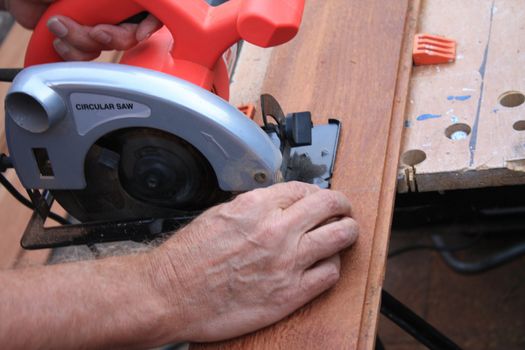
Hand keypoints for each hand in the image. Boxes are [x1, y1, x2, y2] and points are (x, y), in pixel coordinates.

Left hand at [4, 0, 161, 60]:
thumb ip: (112, 2)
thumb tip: (139, 6)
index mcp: (118, 0)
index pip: (150, 13)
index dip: (151, 25)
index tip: (142, 33)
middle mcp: (111, 12)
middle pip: (130, 36)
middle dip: (109, 38)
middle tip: (95, 31)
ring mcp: (96, 26)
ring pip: (106, 49)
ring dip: (82, 42)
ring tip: (61, 26)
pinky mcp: (80, 42)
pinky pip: (87, 58)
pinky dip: (71, 52)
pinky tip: (58, 37)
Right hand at [148, 182, 358, 342]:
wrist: (170, 295)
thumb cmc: (188, 259)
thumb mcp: (219, 214)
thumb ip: (253, 206)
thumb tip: (277, 203)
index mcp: (256, 206)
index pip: (304, 189)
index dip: (317, 192)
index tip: (319, 198)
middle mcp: (276, 230)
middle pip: (330, 205)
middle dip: (341, 204)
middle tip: (342, 209)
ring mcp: (287, 262)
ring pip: (340, 235)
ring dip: (347, 230)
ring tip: (346, 231)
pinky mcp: (290, 294)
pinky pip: (330, 273)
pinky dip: (333, 265)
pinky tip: (326, 263)